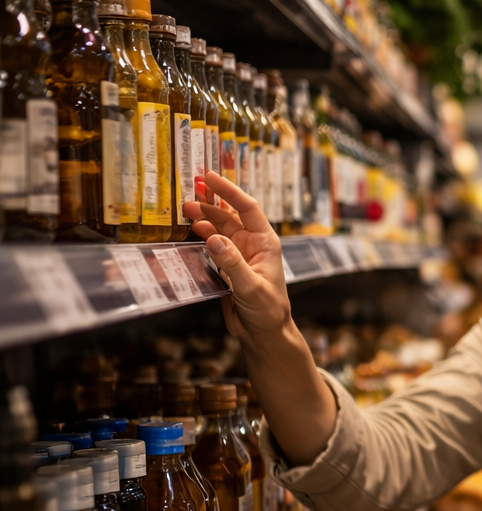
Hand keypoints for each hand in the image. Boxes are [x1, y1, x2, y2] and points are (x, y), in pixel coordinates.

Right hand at [187, 172, 289, 341]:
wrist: (264, 333)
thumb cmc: (268, 311)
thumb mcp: (251, 287)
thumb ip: (231, 263)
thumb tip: (213, 238)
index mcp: (265, 242)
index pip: (247, 208)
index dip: (229, 191)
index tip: (210, 177)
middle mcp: (252, 244)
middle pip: (229, 214)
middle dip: (210, 202)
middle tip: (189, 193)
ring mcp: (238, 254)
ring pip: (218, 228)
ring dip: (203, 217)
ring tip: (185, 211)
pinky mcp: (226, 265)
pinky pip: (212, 244)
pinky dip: (201, 236)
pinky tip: (190, 230)